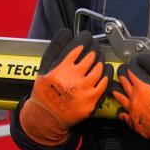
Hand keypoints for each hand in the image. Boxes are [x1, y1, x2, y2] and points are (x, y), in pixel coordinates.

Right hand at [18, 29, 109, 146]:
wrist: (47, 116)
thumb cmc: (44, 91)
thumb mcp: (44, 67)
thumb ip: (55, 48)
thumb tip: (66, 32)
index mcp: (61, 69)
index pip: (79, 47)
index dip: (84, 40)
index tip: (86, 38)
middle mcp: (74, 79)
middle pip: (91, 56)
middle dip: (93, 49)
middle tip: (93, 48)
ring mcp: (84, 90)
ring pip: (99, 68)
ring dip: (100, 60)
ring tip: (98, 58)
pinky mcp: (92, 101)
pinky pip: (104, 83)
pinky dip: (106, 73)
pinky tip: (104, 69)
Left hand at [112, 54, 149, 149]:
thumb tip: (148, 61)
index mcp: (142, 89)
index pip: (132, 75)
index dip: (130, 69)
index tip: (128, 67)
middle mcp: (135, 101)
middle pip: (125, 87)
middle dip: (122, 79)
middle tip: (120, 74)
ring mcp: (135, 115)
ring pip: (122, 102)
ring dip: (118, 94)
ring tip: (114, 91)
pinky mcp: (138, 127)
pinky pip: (125, 119)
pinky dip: (122, 114)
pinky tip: (122, 113)